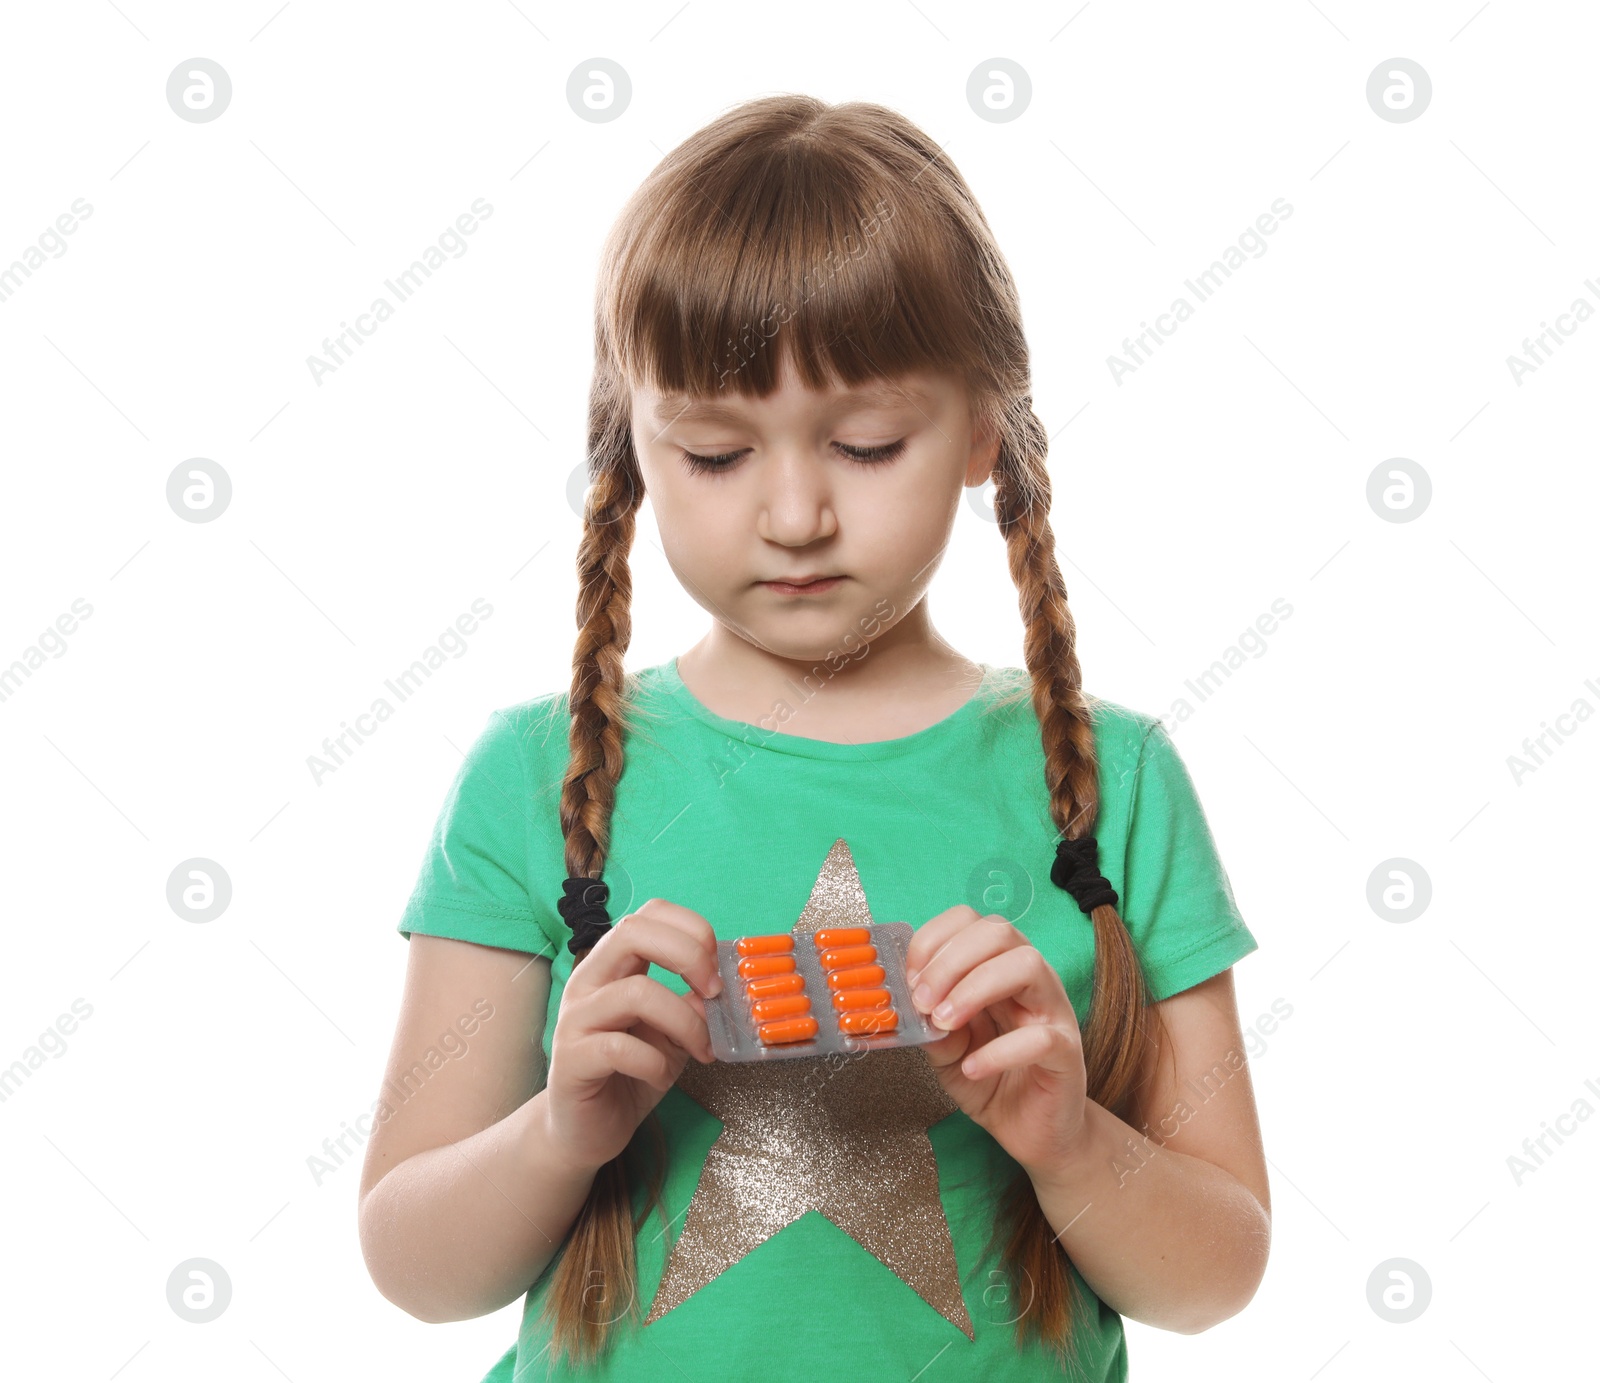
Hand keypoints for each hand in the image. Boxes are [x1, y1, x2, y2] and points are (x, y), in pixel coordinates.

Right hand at [542, 898, 722, 1173]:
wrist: (585, 1131)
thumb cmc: (631, 1073)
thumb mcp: (673, 1032)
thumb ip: (693, 1005)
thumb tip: (721, 987)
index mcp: (614, 966)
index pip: (649, 914)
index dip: (691, 928)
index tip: (717, 968)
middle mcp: (589, 982)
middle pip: (632, 931)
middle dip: (688, 956)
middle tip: (714, 993)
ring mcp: (575, 1019)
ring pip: (635, 993)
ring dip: (684, 1022)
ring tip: (700, 1051)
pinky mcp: (570, 1060)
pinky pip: (619, 1048)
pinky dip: (654, 1063)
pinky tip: (660, 1077)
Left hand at [904, 905, 1089, 1175]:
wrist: (1033, 1134)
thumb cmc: (992, 1083)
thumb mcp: (947, 1053)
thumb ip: (930, 1028)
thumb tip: (910, 1006)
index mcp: (998, 969)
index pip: (971, 922)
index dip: (934, 940)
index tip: (909, 977)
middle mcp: (1031, 981)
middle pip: (999, 932)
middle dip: (950, 960)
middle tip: (923, 1001)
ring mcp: (1054, 1013)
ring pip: (1027, 965)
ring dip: (975, 988)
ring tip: (945, 1023)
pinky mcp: (1067, 1054)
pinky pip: (1041, 1037)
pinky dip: (999, 1051)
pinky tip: (973, 1067)